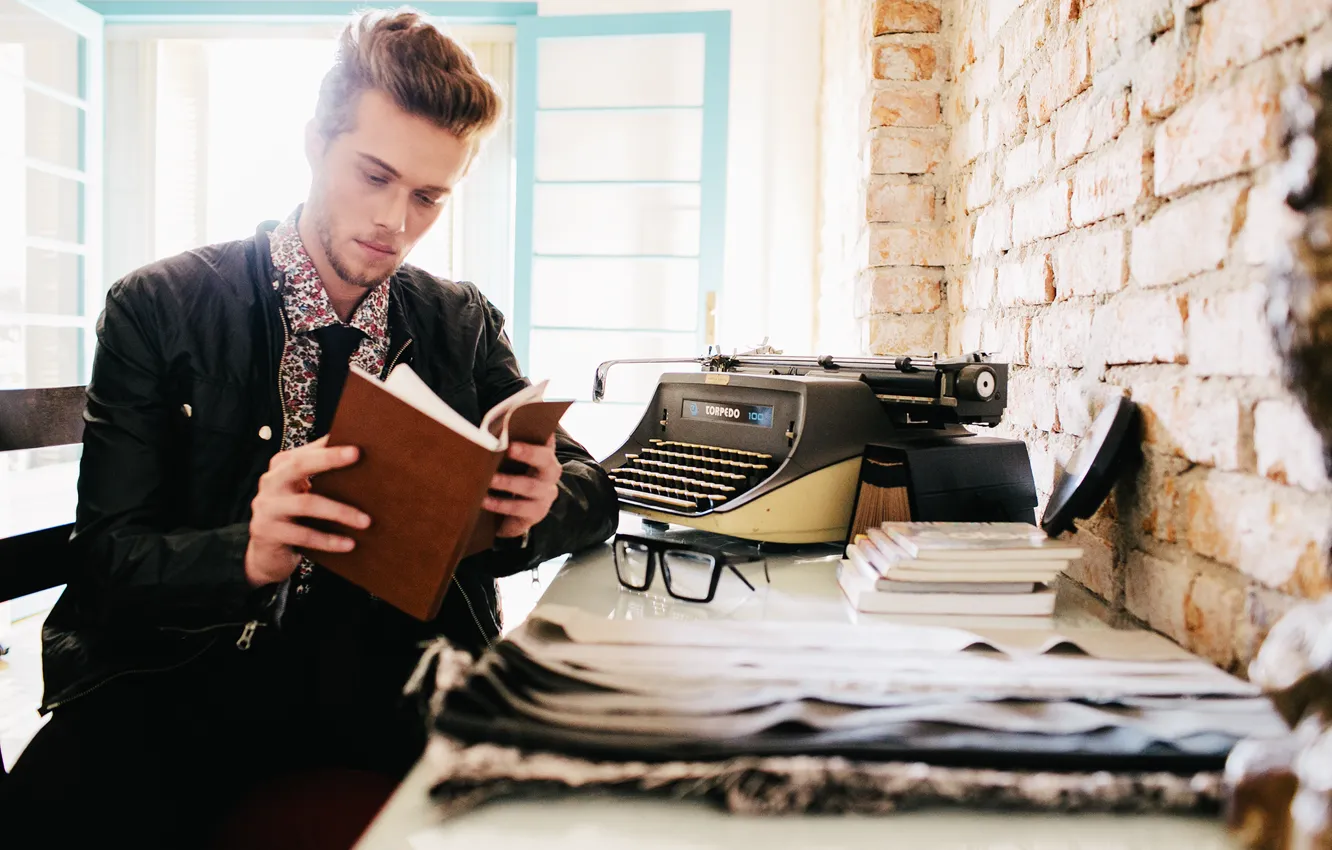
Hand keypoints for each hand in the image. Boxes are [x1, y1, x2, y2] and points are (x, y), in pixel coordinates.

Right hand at [244, 436, 370, 587]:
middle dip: (329, 458)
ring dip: (340, 511)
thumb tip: (364, 459)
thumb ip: (323, 476)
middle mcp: (271, 481)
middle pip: (299, 465)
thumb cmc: (295, 516)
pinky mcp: (267, 531)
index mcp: (282, 466)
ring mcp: (266, 506)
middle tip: (357, 454)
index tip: (356, 441)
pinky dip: (328, 540)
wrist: (267, 553)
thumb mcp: (304, 492)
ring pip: (307, 503)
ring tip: (366, 521)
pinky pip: (303, 534)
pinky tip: (350, 544)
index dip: (329, 445)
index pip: (307, 450)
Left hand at [482, 436, 561, 539]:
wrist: (513, 514)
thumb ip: (505, 447)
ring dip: (508, 482)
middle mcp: (550, 473)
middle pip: (545, 460)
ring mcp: (546, 494)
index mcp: (544, 454)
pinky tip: (484, 500)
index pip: (547, 439)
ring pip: (530, 486)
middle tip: (509, 448)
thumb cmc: (510, 477)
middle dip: (528, 453)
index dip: (542, 432)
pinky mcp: (537, 512)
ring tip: (489, 479)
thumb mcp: (509, 461)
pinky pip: (520, 508)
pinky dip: (500, 504)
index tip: (528, 424)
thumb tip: (488, 434)